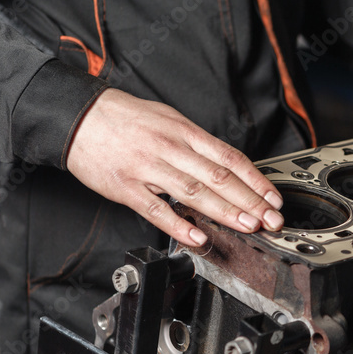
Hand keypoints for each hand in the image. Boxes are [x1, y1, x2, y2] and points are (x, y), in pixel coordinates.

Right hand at [65, 88, 283, 246]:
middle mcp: (171, 148)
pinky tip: (198, 237)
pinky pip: (156, 209)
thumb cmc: (126, 118)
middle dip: (250, 201)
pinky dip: (179, 225)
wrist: (78, 116)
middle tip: (270, 220)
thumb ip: (196, 144)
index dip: (256, 180)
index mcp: (185, 132)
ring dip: (225, 212)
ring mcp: (148, 169)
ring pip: (194, 192)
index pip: (230, 158)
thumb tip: (226, 166)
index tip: (273, 198)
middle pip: (218, 177)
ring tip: (247, 226)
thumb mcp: (168, 119)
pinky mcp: (126, 188)